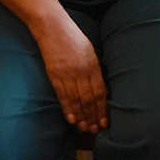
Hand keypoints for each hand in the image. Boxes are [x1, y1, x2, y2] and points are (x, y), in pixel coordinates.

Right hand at [35, 17, 108, 133]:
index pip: (100, 92)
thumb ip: (95, 71)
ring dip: (81, 117)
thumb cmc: (74, 39)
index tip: (105, 121)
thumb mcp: (91, 52)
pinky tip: (72, 119)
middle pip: (88, 100)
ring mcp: (67, 75)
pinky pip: (62, 96)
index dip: (103, 109)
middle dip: (93, 117)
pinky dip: (67, 109)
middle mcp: (81, 72)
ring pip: (76, 101)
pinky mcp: (54, 76)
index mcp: (93, 65)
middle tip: (96, 130)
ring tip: (85, 128)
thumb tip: (100, 91)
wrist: (53, 29)